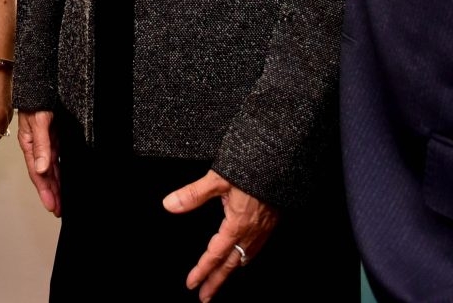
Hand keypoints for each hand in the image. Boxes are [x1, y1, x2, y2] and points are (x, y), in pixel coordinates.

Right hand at [15, 109, 60, 215]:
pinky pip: (57, 158)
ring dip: (56, 185)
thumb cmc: (36, 99)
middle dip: (51, 193)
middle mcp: (37, 146)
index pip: (37, 173)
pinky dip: (61, 170)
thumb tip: (42, 168)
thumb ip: (41, 145)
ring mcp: (46, 142)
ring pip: (52, 168)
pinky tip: (65, 179)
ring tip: (62, 201)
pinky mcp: (54, 137)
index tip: (52, 206)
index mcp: (29, 144)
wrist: (42, 84)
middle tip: (59, 210)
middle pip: (44, 175)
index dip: (44, 190)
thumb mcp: (38, 122)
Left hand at [165, 170, 278, 300]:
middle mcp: (251, 231)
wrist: (282, 163)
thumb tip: (170, 204)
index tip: (192, 283)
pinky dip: (246, 257)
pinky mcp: (272, 221)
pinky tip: (243, 254)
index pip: (215, 255)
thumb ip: (193, 194)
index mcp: (237, 225)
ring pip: (246, 257)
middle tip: (205, 296)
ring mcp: (263, 228)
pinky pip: (257, 247)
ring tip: (221, 278)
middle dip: (216, 281)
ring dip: (232, 270)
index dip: (202, 270)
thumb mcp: (217, 179)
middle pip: (231, 264)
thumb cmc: (252, 168)